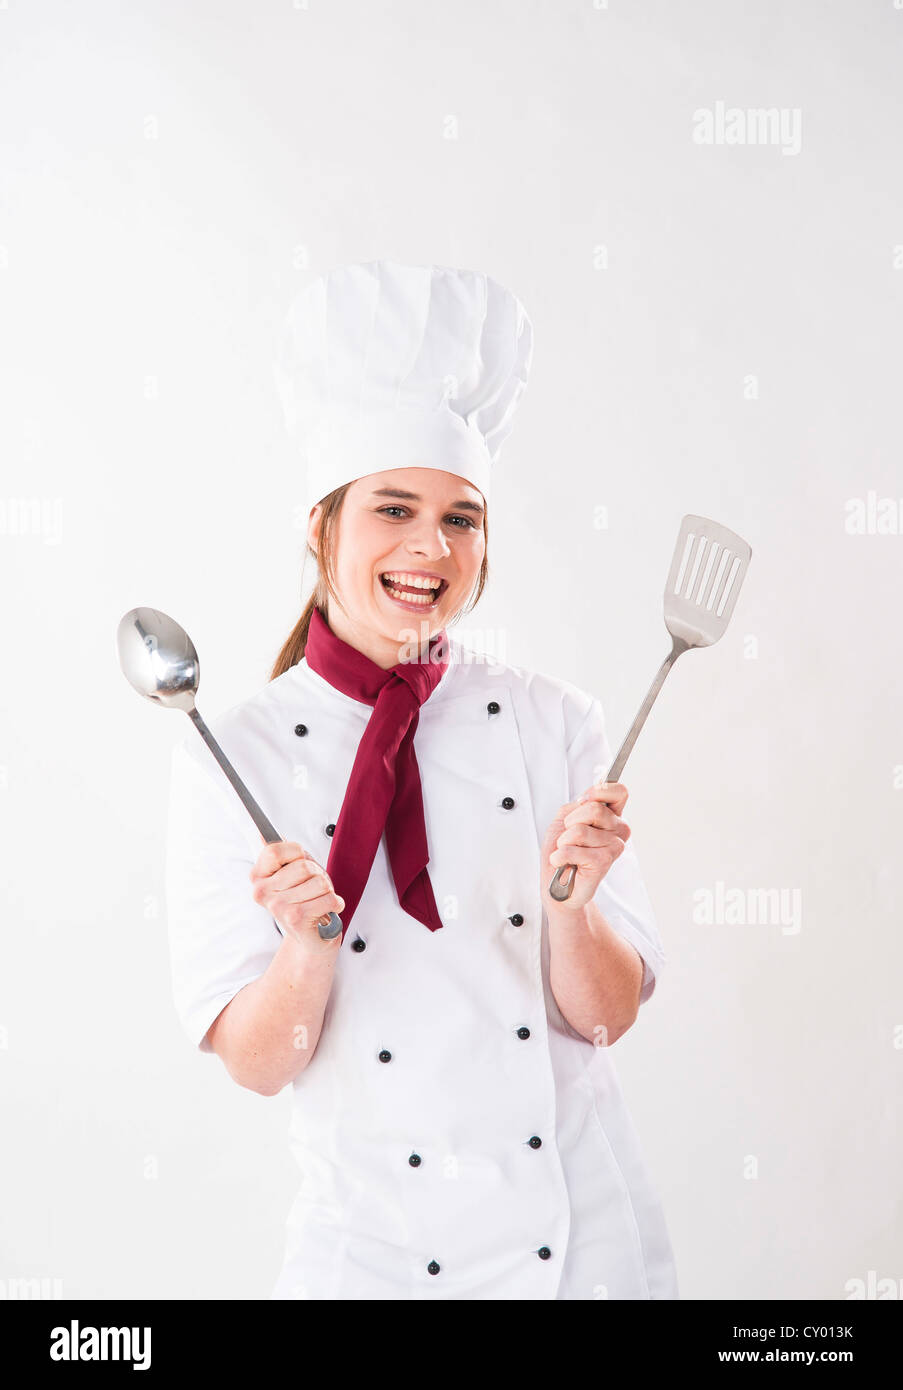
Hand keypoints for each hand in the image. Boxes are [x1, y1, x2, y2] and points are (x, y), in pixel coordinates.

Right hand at [249, 841, 344, 949]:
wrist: (312, 937)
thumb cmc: (305, 901)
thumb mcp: (292, 872)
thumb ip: (280, 854)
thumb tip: (262, 834)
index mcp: (258, 877)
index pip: (274, 850)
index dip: (295, 853)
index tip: (299, 865)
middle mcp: (263, 893)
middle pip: (303, 866)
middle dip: (317, 875)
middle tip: (312, 890)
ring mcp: (278, 907)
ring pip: (319, 882)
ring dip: (327, 891)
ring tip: (317, 901)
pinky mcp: (296, 919)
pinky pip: (328, 898)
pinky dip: (335, 903)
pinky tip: (327, 911)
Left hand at [540, 783, 630, 911]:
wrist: (557, 885)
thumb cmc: (561, 851)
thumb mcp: (564, 819)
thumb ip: (577, 805)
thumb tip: (587, 799)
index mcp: (612, 816)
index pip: (619, 791)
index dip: (598, 792)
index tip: (583, 801)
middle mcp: (619, 830)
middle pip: (594, 808)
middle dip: (570, 822)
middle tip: (569, 837)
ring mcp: (614, 847)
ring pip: (579, 830)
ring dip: (563, 842)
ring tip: (568, 852)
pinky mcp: (604, 863)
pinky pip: (571, 850)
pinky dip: (559, 857)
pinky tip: (564, 863)